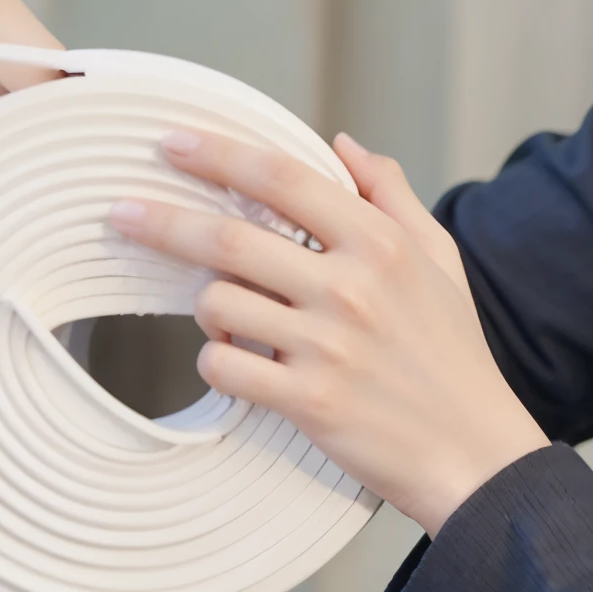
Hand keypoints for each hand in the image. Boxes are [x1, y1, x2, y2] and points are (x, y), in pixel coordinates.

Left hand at [109, 128, 549, 535]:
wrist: (471, 450)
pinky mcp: (306, 400)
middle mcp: (351, 287)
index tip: (172, 141)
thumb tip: (342, 145)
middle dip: (163, 221)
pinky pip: (223, 365)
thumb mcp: (438, 259)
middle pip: (230, 239)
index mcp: (380, 242)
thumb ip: (392, 195)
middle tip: (120, 212)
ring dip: (209, 308)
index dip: (219, 154)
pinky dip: (219, 360)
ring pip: (218, 305)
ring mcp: (326, 345)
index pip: (284, 178)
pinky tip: (244, 363)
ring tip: (232, 318)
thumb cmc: (451, 352)